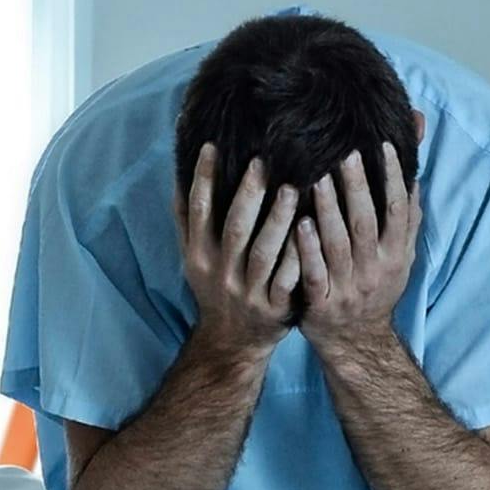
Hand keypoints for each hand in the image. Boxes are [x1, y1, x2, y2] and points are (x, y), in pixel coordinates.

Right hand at [175, 145, 300, 357]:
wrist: (231, 343)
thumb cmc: (215, 289)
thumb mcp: (193, 259)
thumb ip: (187, 221)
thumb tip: (177, 172)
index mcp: (199, 255)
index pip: (197, 211)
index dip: (202, 178)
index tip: (211, 145)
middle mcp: (221, 272)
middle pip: (234, 228)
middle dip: (247, 194)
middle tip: (262, 161)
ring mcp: (248, 291)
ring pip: (264, 252)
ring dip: (278, 220)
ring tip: (292, 189)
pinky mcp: (274, 308)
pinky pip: (288, 279)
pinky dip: (298, 256)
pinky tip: (312, 232)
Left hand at [296, 143, 422, 358]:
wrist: (358, 342)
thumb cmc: (376, 288)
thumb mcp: (400, 256)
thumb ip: (406, 217)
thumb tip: (414, 173)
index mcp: (395, 254)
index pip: (398, 210)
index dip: (392, 178)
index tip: (383, 145)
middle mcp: (375, 269)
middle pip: (366, 222)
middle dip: (358, 187)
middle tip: (346, 154)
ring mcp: (349, 287)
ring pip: (339, 244)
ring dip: (329, 211)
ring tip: (318, 180)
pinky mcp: (323, 304)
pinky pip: (316, 274)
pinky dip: (308, 250)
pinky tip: (299, 225)